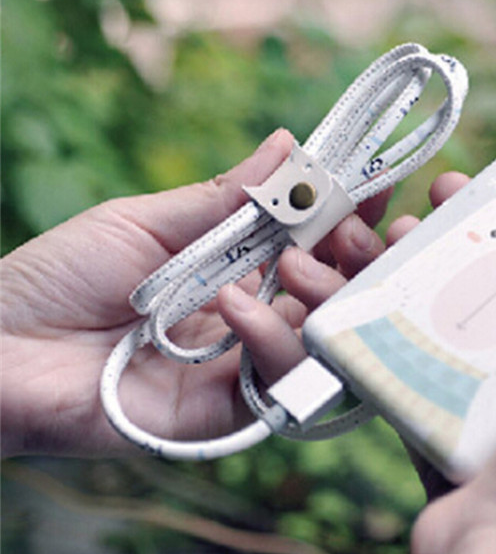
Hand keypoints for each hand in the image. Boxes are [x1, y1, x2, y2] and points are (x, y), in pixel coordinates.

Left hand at [0, 129, 391, 456]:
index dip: (348, 215)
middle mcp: (249, 314)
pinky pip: (276, 382)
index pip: (313, 242)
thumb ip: (226, 195)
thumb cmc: (61, 274)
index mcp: (235, 267)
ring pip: (320, 339)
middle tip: (348, 227)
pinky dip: (272, 342)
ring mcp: (239, 363)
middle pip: (333, 292)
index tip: (375, 183)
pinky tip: (240, 309)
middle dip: (355, 256)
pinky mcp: (222, 411)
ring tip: (294, 263)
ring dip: (323, 294)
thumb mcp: (149, 222)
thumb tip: (288, 141)